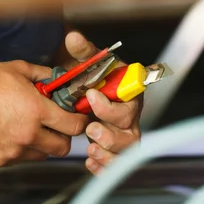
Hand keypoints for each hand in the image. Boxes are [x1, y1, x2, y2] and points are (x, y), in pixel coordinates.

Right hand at [0, 59, 87, 166]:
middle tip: (58, 124)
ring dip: (44, 144)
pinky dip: (23, 148)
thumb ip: (44, 75)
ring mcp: (13, 151)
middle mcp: (27, 135)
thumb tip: (59, 78)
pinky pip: (21, 158)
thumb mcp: (19, 69)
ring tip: (33, 126)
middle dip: (65, 136)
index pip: (73, 126)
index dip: (80, 121)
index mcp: (36, 111)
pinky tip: (13, 131)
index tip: (79, 117)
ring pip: (42, 155)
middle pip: (63, 147)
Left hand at [60, 31, 141, 174]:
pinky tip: (90, 163)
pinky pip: (115, 164)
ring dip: (108, 153)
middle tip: (90, 128)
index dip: (110, 105)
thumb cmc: (100, 77)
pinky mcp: (116, 150)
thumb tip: (72, 37)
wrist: (97, 91)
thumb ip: (84, 52)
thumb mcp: (93, 63)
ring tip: (90, 149)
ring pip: (125, 151)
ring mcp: (125, 135)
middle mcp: (131, 116)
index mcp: (129, 93)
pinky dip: (103, 166)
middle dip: (110, 134)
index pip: (129, 102)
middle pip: (129, 133)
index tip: (90, 96)